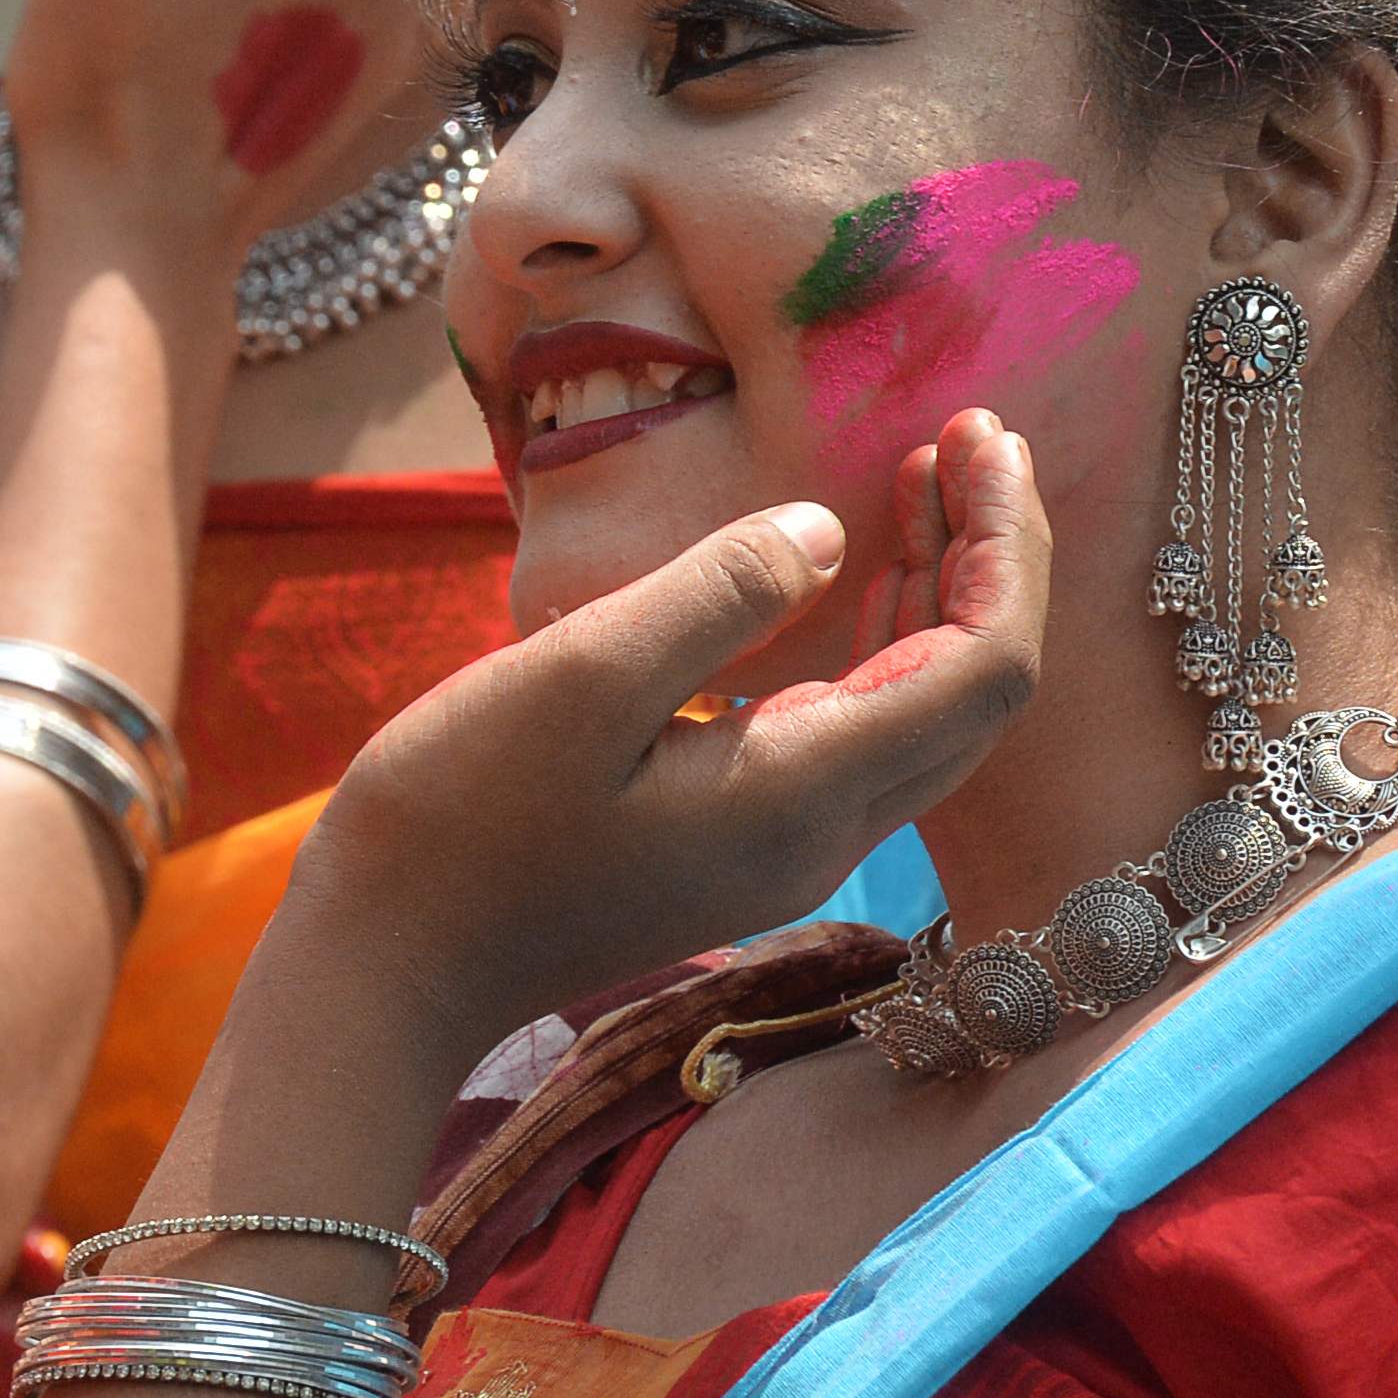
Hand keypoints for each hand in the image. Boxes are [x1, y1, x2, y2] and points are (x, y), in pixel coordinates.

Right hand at [292, 414, 1048, 1065]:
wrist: (391, 962)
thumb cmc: (464, 812)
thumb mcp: (582, 674)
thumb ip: (718, 594)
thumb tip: (829, 533)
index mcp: (807, 788)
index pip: (987, 668)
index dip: (1006, 545)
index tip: (977, 435)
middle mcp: (825, 830)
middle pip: (977, 692)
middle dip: (993, 556)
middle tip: (969, 437)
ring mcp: (787, 844)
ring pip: (924, 713)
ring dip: (941, 592)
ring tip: (923, 476)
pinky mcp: (742, 840)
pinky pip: (861, 731)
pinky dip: (880, 638)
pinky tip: (846, 571)